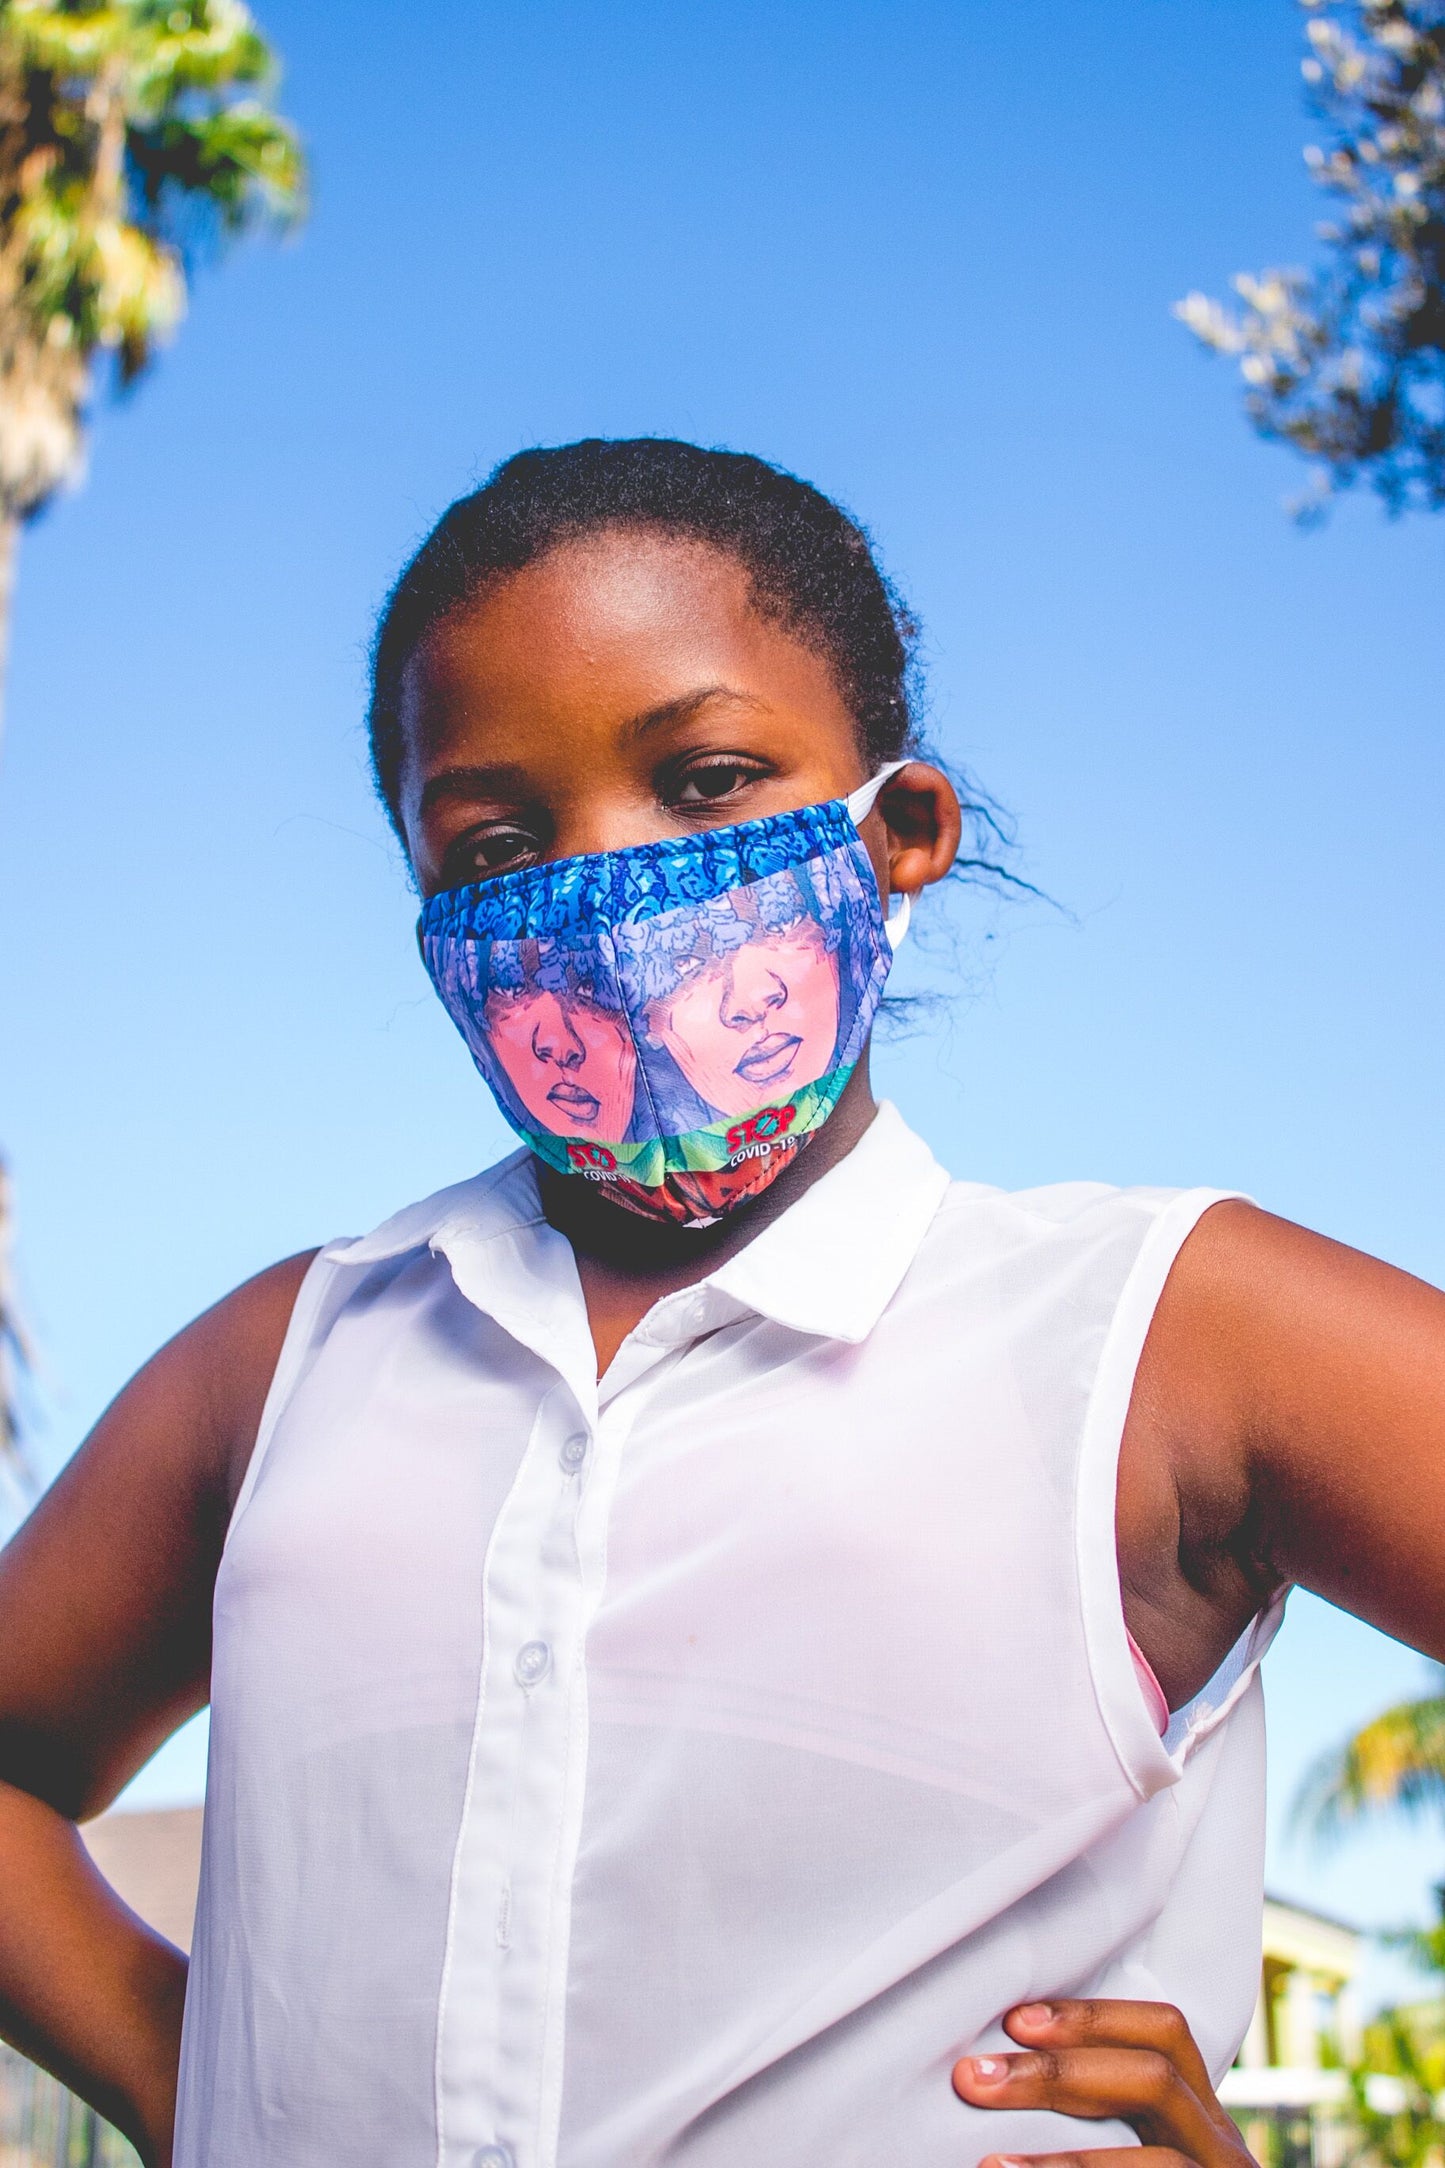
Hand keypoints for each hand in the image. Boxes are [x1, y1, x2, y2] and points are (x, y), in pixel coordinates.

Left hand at [952, 1998, 1255, 2167]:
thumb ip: (1094, 2110)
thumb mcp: (1134, 2145)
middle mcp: (1219, 2147)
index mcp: (1199, 2114)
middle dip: (1060, 2074)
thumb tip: (995, 2072)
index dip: (1093, 2018)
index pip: (1164, 2034)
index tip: (1016, 2022)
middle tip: (977, 2078)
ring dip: (1068, 2163)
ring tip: (994, 2166)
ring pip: (1161, 2164)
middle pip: (1156, 2079)